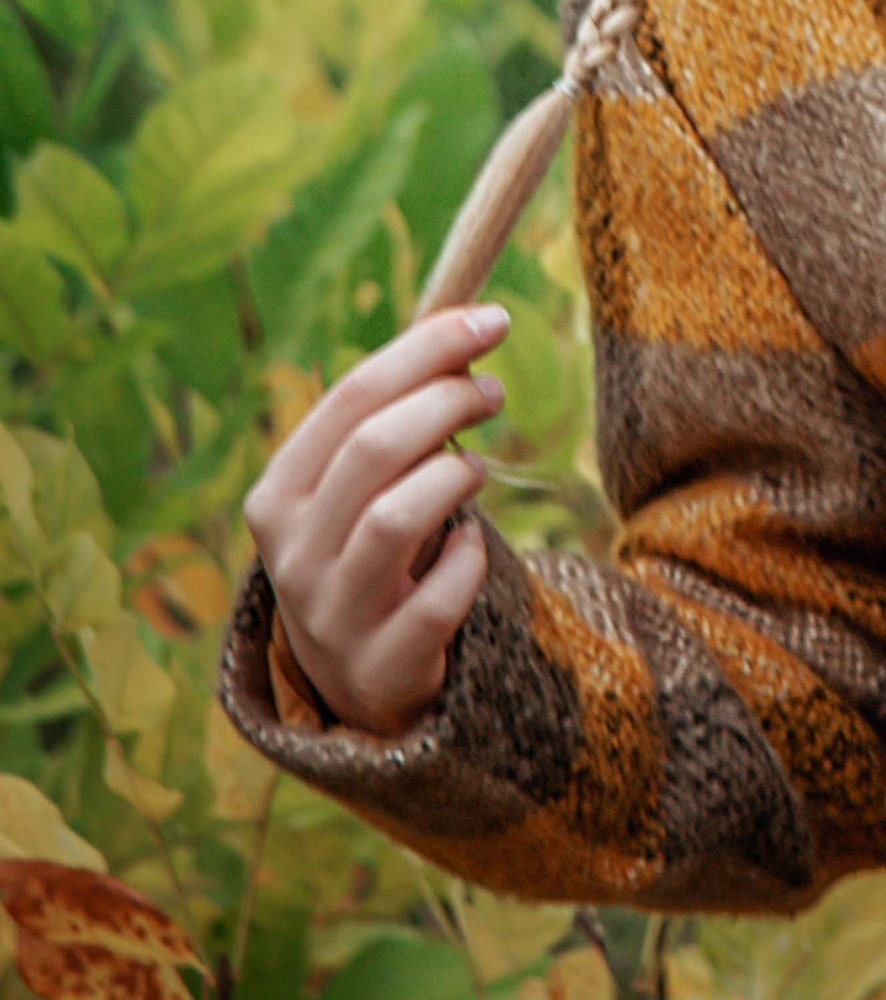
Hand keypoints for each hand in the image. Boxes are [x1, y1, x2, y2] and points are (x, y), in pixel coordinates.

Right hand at [243, 304, 504, 734]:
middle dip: (449, 401)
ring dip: (453, 476)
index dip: (427, 349)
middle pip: (374, 448)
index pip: (351, 396)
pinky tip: (470, 544)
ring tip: (477, 469)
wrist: (357, 678)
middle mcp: (291, 553)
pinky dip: (467, 560)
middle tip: (493, 391)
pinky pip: (437, 599)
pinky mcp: (382, 664)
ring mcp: (332, 613)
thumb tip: (464, 326)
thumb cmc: (369, 552)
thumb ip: (391, 418)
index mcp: (278, 494)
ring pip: (395, 519)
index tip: (492, 320)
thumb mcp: (358, 488)